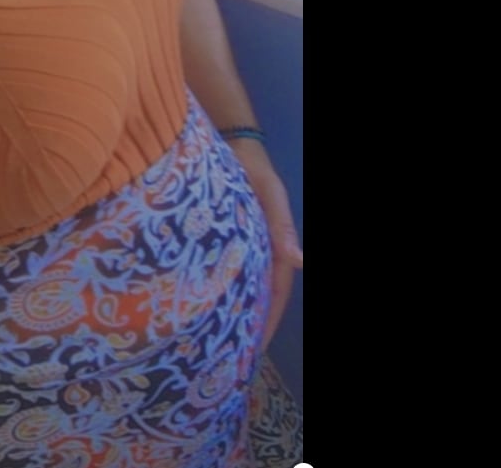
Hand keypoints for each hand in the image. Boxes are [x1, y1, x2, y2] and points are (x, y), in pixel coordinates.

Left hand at [227, 139, 302, 349]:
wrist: (231, 145)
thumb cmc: (253, 169)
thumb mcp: (271, 194)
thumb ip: (282, 225)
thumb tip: (300, 260)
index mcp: (275, 246)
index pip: (275, 292)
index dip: (267, 321)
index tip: (254, 349)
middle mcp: (259, 251)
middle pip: (257, 295)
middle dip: (248, 323)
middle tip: (228, 354)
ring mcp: (242, 246)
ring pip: (240, 284)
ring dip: (233, 307)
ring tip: (213, 338)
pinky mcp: (224, 238)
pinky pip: (224, 268)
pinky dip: (218, 285)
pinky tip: (199, 301)